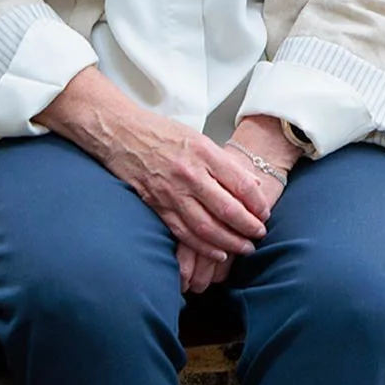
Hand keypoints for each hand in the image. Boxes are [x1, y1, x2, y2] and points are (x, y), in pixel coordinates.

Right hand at [36, 69, 270, 272]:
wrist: (120, 132)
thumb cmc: (159, 132)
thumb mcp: (197, 138)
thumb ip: (224, 162)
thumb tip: (252, 185)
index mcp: (202, 152)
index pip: (240, 184)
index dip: (257, 204)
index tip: (265, 213)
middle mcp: (189, 173)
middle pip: (228, 210)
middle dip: (249, 228)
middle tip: (260, 235)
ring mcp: (171, 191)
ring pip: (207, 227)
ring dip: (230, 242)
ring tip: (244, 248)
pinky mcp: (157, 204)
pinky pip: (184, 232)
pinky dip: (203, 246)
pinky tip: (218, 252)